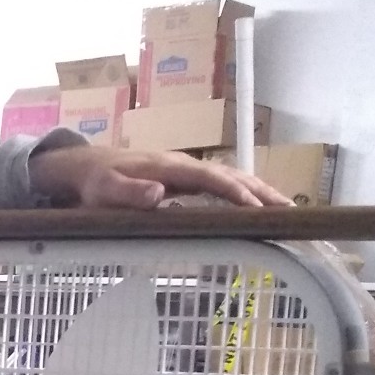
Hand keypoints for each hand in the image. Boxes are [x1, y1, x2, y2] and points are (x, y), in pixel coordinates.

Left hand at [31, 144, 291, 209]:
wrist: (86, 167)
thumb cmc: (95, 184)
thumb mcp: (104, 192)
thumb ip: (129, 193)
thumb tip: (160, 193)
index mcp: (168, 166)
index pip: (209, 177)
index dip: (233, 191)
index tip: (255, 207)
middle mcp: (183, 164)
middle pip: (230, 174)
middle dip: (260, 191)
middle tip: (289, 210)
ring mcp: (187, 170)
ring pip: (231, 176)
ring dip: (260, 191)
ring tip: (287, 209)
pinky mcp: (187, 178)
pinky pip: (222, 183)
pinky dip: (245, 192)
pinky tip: (260, 206)